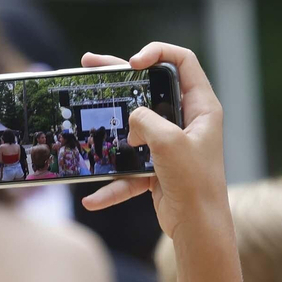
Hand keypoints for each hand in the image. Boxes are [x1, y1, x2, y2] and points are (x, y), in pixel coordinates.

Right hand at [77, 43, 229, 239]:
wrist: (198, 228)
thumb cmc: (194, 183)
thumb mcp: (169, 142)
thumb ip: (146, 120)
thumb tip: (133, 122)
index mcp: (201, 107)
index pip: (182, 62)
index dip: (157, 53)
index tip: (133, 64)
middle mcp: (187, 121)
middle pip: (150, 88)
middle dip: (119, 77)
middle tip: (89, 63)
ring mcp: (171, 145)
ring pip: (135, 126)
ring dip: (110, 125)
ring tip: (80, 111)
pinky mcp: (158, 167)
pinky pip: (130, 168)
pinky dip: (113, 183)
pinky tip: (93, 199)